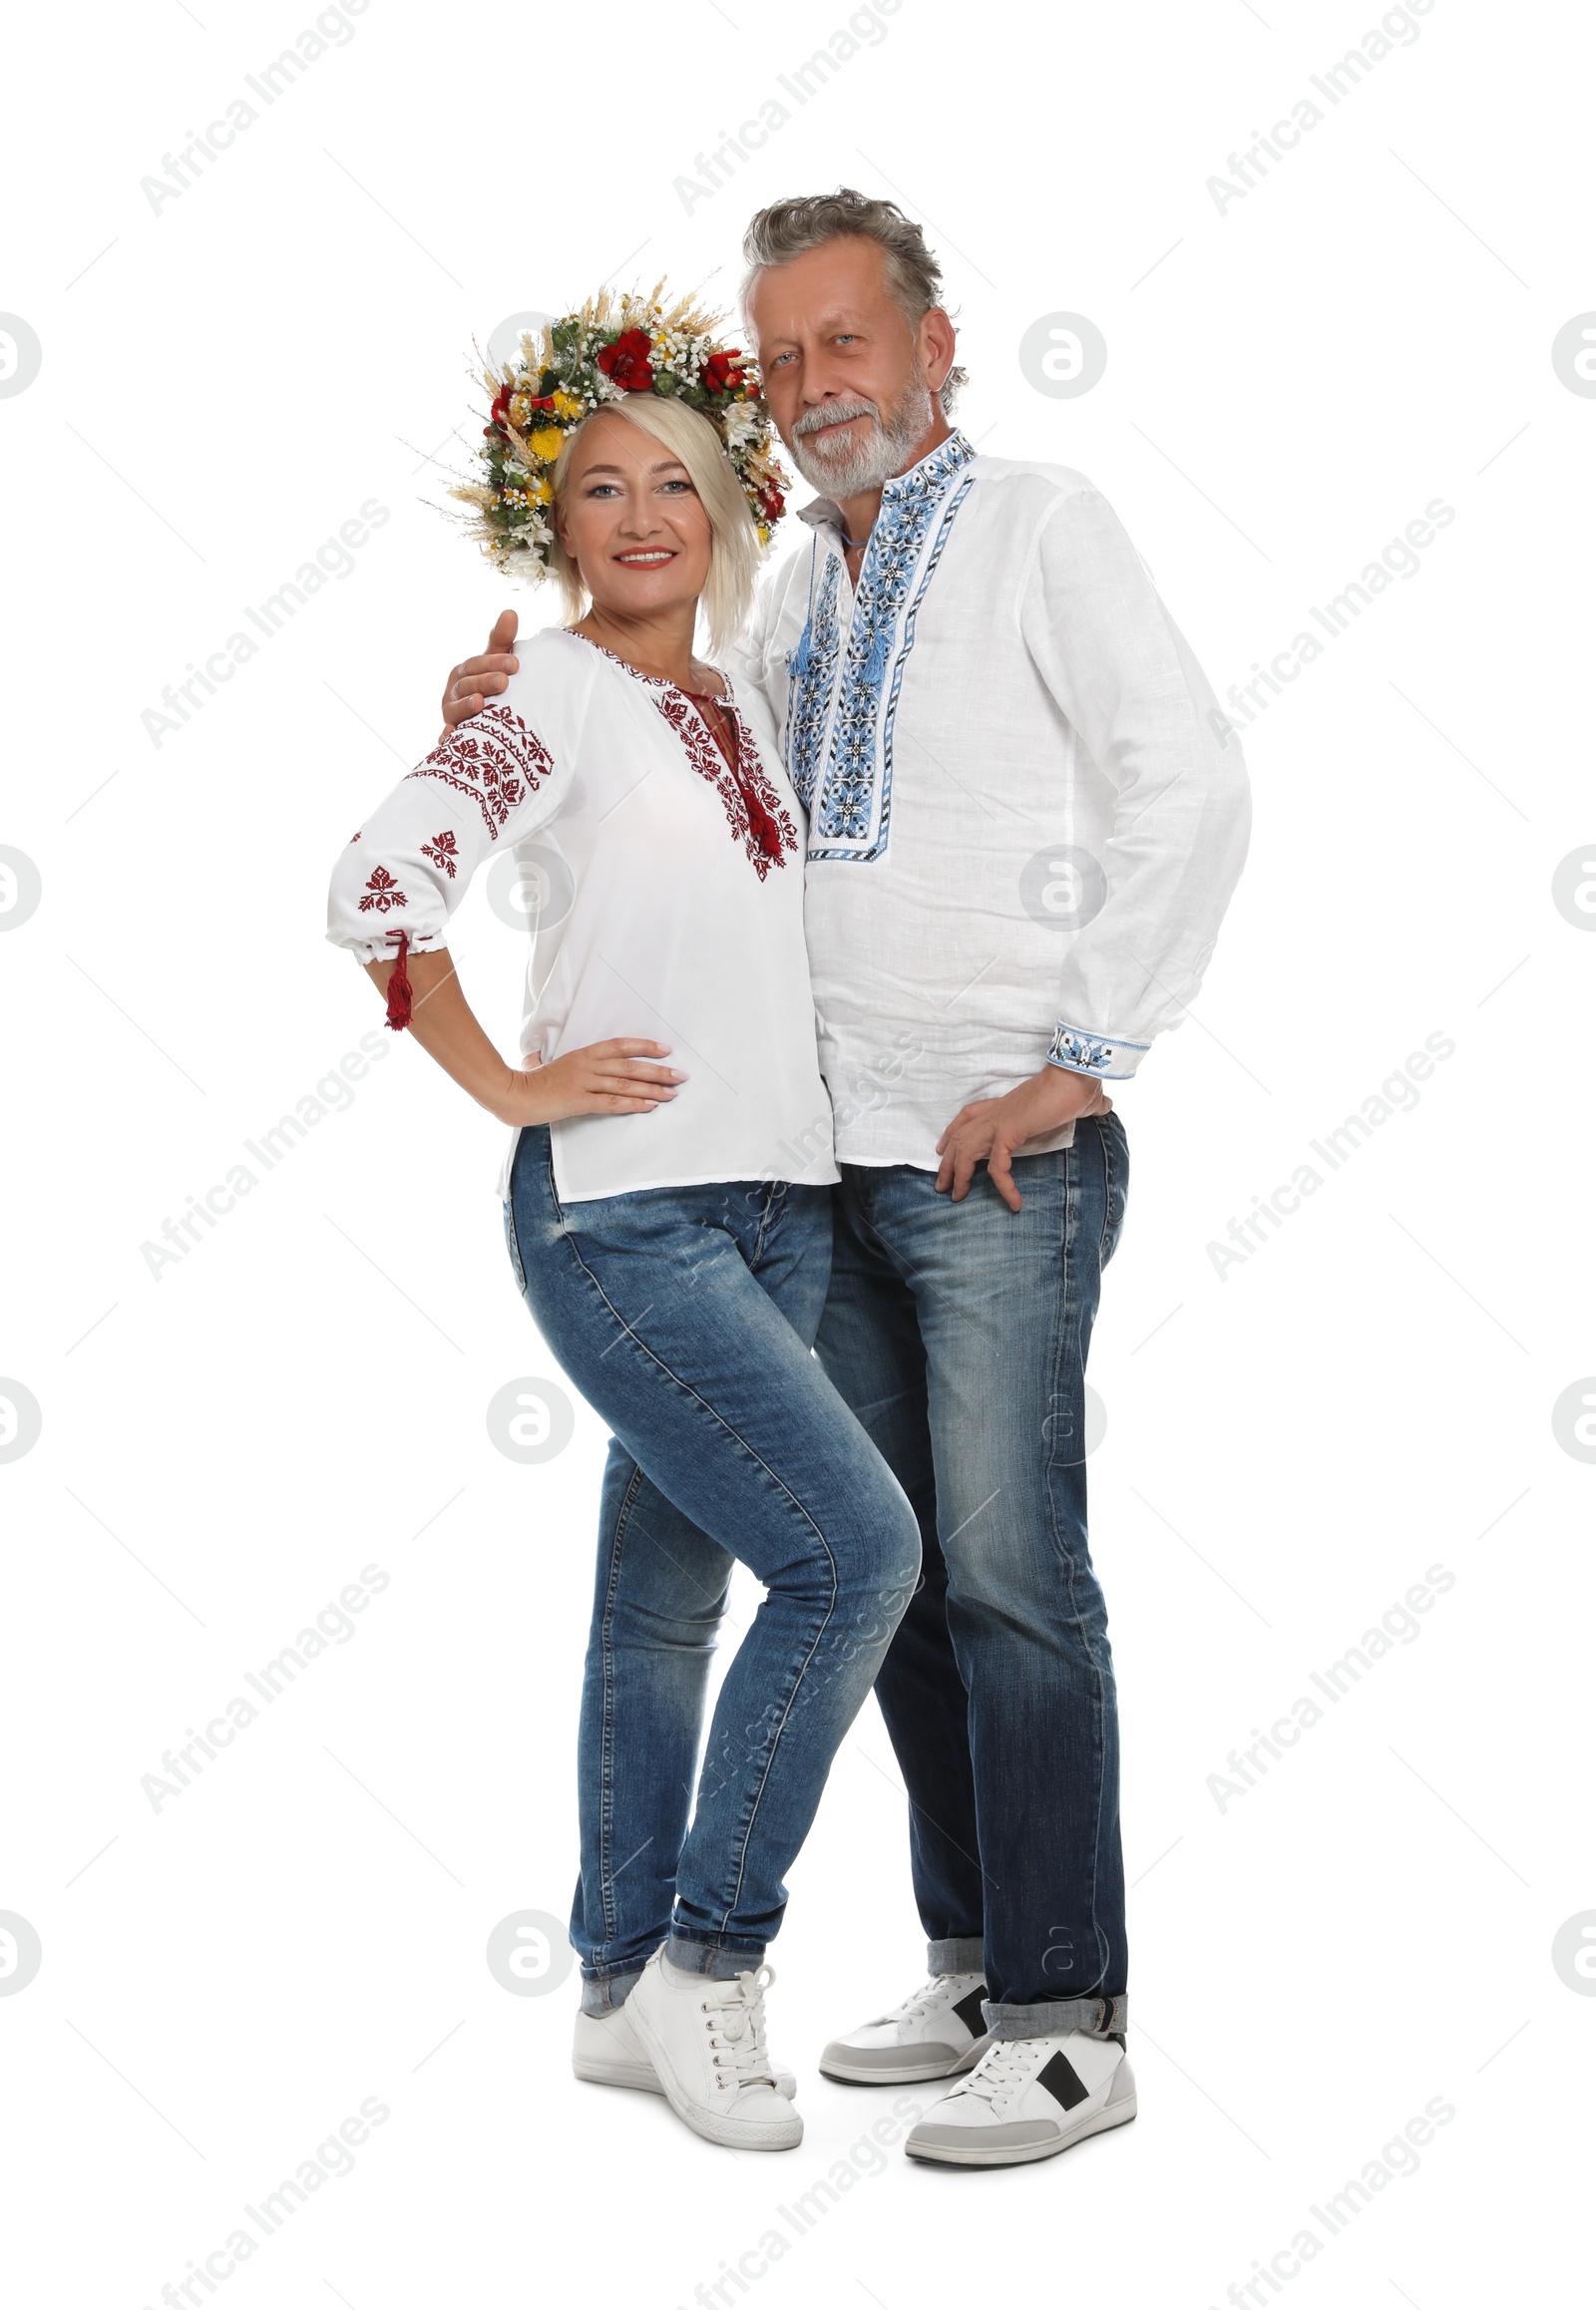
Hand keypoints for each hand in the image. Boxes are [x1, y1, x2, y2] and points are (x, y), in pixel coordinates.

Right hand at [439, 608, 519, 738]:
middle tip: (504, 681)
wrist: (488, 721)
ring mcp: (451, 714)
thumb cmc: (492, 686)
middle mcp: (454, 691)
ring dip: (466, 706)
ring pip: (456, 709)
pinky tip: (450, 737)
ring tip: (479, 703)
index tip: (515, 663)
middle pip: (467, 685)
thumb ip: (502, 640)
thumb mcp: (497, 663)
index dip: (494, 662)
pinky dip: (447, 737)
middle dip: (484, 682)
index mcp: (464, 671)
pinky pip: (448, 737)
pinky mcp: (452, 736)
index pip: (477, 664)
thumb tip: (510, 612)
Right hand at [494, 1038, 684, 1126]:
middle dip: (658, 1071)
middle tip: (680, 1076)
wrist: (513, 1094)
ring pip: (625, 1083)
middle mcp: (586, 1065)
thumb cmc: (531, 1082)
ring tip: (672, 1093)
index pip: (620, 1045)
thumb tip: (571, 1065)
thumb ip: (570, 1065)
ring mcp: (583, 1082)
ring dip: (652, 1089)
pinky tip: (650, 1105)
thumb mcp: (554, 1066)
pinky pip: (612, 1102)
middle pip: (629, 1065)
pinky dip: (633, 1103)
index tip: (665, 1050)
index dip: (644, 1046)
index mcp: (582, 1054)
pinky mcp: (579, 1101)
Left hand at [935, 1066, 1112, 1210]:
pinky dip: (1003, 1187)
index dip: (952, 1132)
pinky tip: (1014, 1204)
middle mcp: (997, 1112)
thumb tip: (1104, 1104)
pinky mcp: (1009, 1132)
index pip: (969, 1115)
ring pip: (965, 1151)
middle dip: (947, 1162)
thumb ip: (1088, 1105)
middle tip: (942, 1186)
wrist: (1076, 1075)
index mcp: (1006, 1104)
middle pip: (959, 1136)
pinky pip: (997, 1167)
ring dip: (958, 1175)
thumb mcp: (1079, 1099)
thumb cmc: (1077, 1084)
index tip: (942, 1148)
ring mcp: (1000, 1121)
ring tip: (957, 1197)